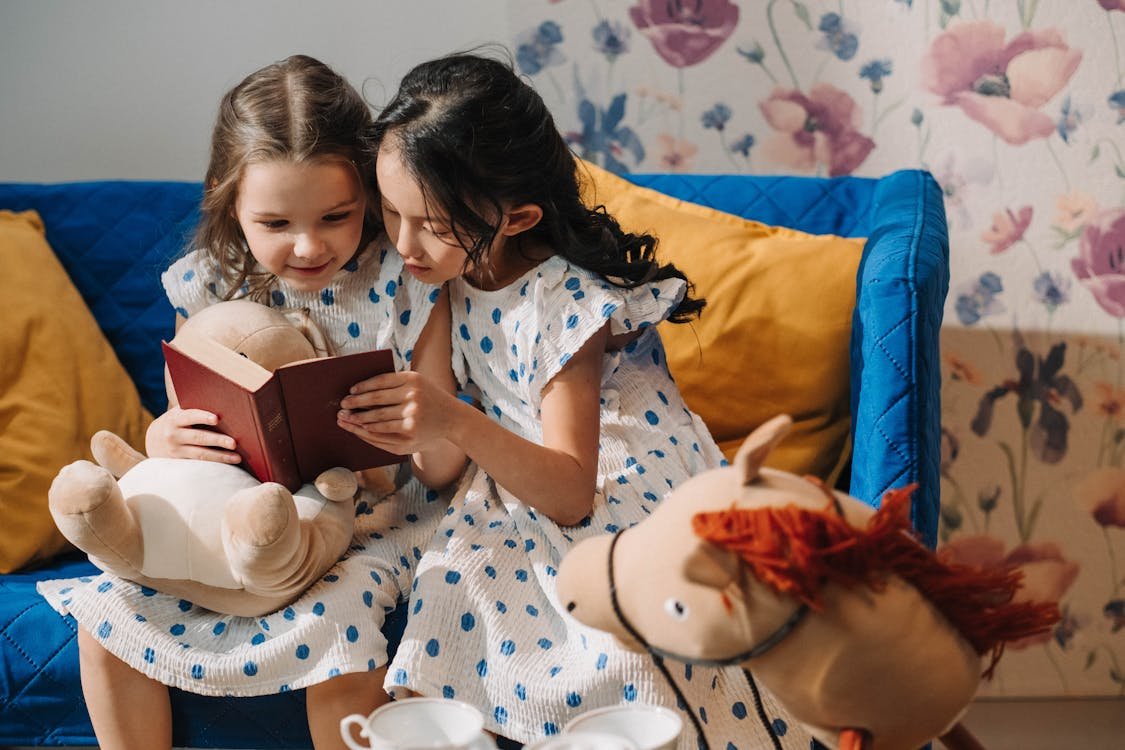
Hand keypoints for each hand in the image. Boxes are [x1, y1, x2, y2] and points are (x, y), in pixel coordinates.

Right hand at [145, 407, 240, 462]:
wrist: (154, 439)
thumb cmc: (177, 421)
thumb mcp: (179, 413)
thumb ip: (194, 409)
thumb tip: (224, 403)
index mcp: (175, 419)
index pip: (190, 416)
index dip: (203, 417)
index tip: (216, 419)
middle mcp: (173, 435)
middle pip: (198, 437)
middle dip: (217, 440)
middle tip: (234, 443)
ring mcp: (176, 450)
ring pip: (200, 454)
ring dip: (220, 456)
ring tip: (237, 458)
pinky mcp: (180, 462)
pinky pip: (199, 464)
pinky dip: (214, 464)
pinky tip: (228, 464)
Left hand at [337, 371, 458, 454]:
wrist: (453, 419)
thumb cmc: (430, 399)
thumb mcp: (418, 383)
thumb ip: (396, 382)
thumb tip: (360, 388)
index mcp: (413, 379)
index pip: (380, 381)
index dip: (363, 386)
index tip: (351, 390)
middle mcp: (413, 397)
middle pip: (376, 400)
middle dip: (356, 403)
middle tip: (342, 405)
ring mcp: (412, 417)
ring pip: (376, 418)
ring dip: (357, 419)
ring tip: (345, 419)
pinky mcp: (410, 434)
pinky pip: (383, 432)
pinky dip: (368, 430)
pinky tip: (360, 429)